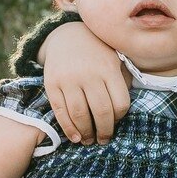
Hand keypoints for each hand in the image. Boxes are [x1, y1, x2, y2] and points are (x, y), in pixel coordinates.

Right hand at [42, 22, 132, 143]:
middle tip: (104, 140)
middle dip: (104, 131)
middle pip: (101, 112)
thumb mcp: (116, 60)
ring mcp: (69, 79)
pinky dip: (68, 128)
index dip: (120, 118)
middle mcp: (89, 74)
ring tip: (89, 141)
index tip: (116, 122)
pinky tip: (75, 137)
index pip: (120, 103)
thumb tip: (123, 112)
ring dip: (86, 133)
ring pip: (80, 114)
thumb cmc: (98, 54)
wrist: (67, 36)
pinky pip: (61, 111)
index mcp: (109, 68)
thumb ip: (123, 82)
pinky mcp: (52, 84)